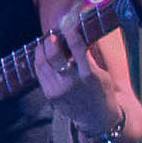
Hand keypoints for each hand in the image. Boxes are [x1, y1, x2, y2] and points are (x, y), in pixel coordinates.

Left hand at [33, 0, 119, 133]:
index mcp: (90, 75)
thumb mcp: (101, 73)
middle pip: (54, 55)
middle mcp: (73, 83)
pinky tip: (43, 54)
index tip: (68, 24)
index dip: (72, 33)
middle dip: (51, 41)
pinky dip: (40, 61)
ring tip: (45, 42)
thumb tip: (76, 34)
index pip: (78, 49)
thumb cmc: (101, 91)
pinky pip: (41, 73)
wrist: (97, 119)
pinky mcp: (50, 96)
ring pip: (43, 63)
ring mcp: (59, 90)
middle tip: (52, 34)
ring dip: (42, 49)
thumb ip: (87, 57)